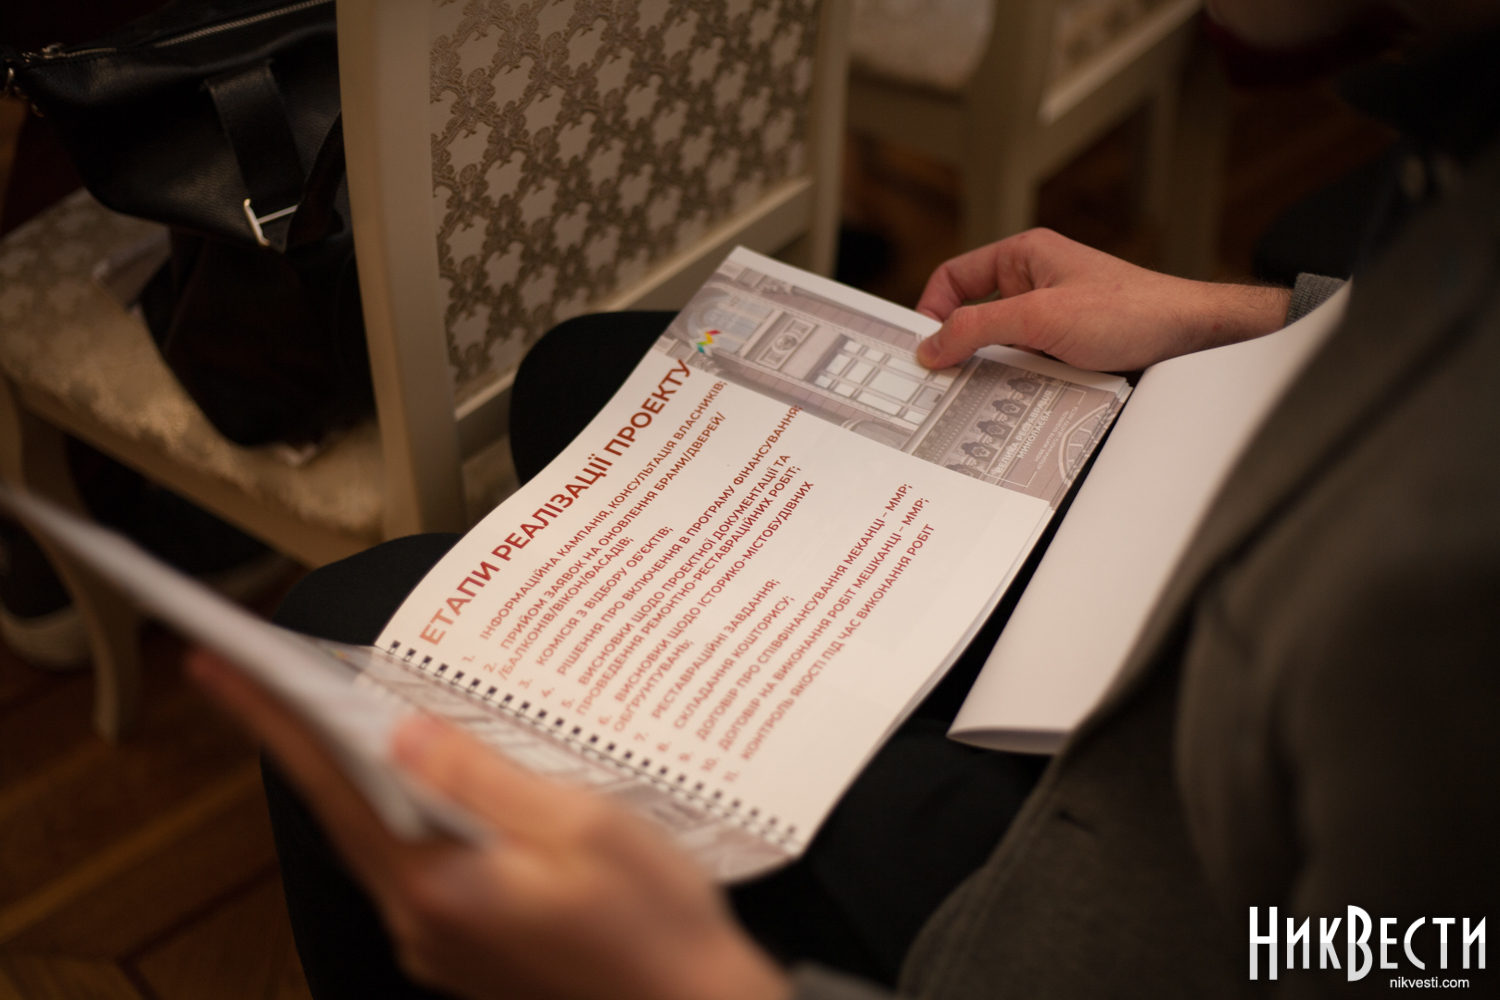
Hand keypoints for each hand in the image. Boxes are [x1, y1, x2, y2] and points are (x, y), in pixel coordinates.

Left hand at [188, 648, 788, 999]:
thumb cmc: (654, 925)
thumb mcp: (580, 826)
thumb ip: (482, 779)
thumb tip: (402, 733)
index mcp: (438, 886)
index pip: (333, 784)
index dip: (275, 719)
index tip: (226, 671)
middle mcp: (421, 922)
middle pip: (344, 811)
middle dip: (303, 738)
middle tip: (263, 676)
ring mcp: (440, 942)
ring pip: (378, 840)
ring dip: (354, 775)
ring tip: (332, 714)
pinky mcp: (466, 946)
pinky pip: (414, 866)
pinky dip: (402, 815)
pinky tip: (419, 785)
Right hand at [914, 229, 1291, 371]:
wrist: (1191, 337)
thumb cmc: (1132, 311)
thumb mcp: (1041, 319)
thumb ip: (978, 329)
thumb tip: (931, 345)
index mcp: (1024, 255)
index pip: (953, 277)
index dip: (932, 310)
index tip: (924, 347)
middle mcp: (1035, 281)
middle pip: (972, 314)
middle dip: (960, 346)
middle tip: (942, 378)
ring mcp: (1051, 315)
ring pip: (999, 344)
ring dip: (993, 368)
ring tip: (988, 390)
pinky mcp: (1067, 345)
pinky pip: (1026, 363)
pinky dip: (1019, 381)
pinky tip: (1022, 396)